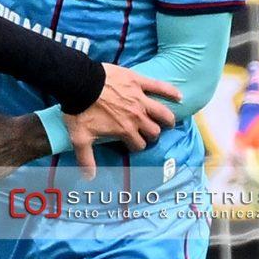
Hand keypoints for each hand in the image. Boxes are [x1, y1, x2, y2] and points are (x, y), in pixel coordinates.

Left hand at [63, 65, 180, 174]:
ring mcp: (140, 98)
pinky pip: (160, 87)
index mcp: (125, 130)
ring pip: (162, 113)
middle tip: (149, 134)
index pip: (139, 145)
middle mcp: (136, 116)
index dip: (136, 147)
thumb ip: (86, 159)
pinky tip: (179, 97)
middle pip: (153, 131)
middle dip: (152, 135)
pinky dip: (171, 92)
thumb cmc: (80, 111)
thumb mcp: (80, 138)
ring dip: (167, 119)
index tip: (133, 145)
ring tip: (168, 122)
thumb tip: (89, 177)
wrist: (79, 83)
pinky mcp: (139, 81)